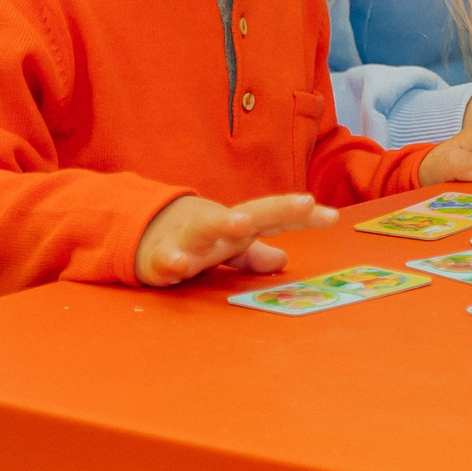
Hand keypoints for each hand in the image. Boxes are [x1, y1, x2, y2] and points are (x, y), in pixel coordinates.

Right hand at [135, 192, 335, 286]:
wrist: (139, 232)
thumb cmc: (194, 240)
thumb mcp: (227, 248)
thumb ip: (252, 254)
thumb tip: (283, 261)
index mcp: (236, 224)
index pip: (274, 217)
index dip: (301, 216)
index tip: (332, 217)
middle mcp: (216, 226)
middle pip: (251, 213)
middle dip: (278, 208)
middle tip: (306, 203)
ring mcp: (188, 238)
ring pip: (207, 229)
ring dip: (224, 225)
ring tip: (243, 224)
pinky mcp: (159, 256)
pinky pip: (166, 259)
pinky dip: (171, 261)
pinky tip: (178, 266)